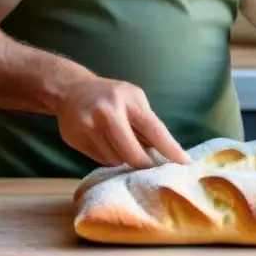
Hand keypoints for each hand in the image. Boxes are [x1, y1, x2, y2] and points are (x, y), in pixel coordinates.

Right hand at [56, 75, 190, 169]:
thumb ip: (146, 122)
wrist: (71, 90)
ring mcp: (89, 126)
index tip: (185, 163)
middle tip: (150, 166)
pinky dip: (108, 156)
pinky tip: (104, 142)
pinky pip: (101, 160)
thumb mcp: (133, 98)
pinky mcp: (76, 139)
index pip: (154, 129)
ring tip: (119, 142)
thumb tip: (165, 153)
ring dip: (123, 157)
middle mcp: (108, 112)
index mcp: (127, 100)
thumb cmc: (111, 95)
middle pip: (133, 154)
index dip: (170, 149)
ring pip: (116, 160)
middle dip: (144, 164)